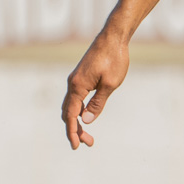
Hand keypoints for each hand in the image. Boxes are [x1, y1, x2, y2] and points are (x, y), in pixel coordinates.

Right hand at [62, 29, 130, 149]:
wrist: (113, 37)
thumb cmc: (114, 59)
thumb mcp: (110, 85)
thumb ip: (97, 103)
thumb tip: (86, 120)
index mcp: (77, 87)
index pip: (71, 116)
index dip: (73, 132)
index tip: (77, 146)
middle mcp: (72, 83)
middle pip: (69, 113)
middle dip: (76, 129)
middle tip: (89, 143)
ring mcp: (76, 79)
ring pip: (71, 105)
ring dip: (77, 120)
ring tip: (89, 134)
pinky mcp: (81, 76)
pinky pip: (75, 98)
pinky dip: (78, 110)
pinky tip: (87, 114)